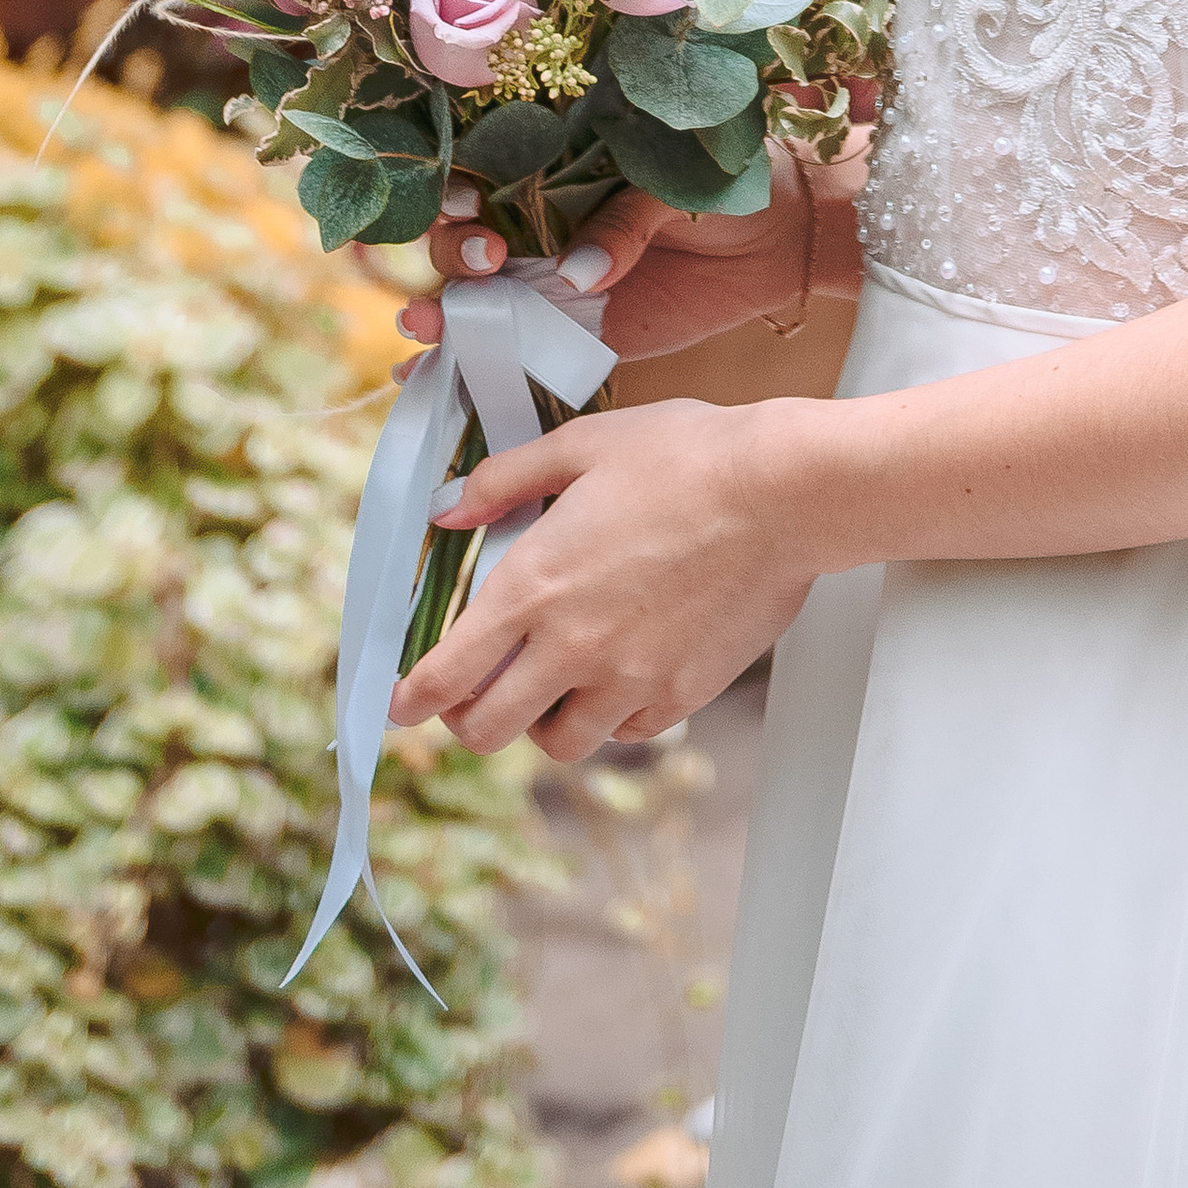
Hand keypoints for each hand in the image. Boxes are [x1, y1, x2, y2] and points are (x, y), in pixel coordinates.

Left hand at [385, 396, 814, 758]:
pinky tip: (618, 673)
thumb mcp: (584, 444)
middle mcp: (573, 646)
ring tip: (554, 682)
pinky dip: (608, 716)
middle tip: (476, 693)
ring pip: (556, 743)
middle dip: (467, 719)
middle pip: (486, 730)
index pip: (446, 674)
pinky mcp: (681, 694)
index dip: (410, 700)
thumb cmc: (688, 456)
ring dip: (541, 720)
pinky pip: (624, 733)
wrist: (785, 492)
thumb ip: (505, 480)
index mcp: (535, 584)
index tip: (401, 704)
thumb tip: (447, 511)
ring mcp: (629, 678)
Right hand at [395, 147, 851, 362]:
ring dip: (440, 308)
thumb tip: (579, 273)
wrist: (779, 240)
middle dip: (454, 251)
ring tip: (428, 324)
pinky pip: (513, 349)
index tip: (475, 209)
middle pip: (465, 237)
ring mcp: (552, 284)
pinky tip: (429, 370)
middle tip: (485, 262)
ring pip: (475, 296)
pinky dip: (468, 361)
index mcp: (557, 169)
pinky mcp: (575, 334)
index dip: (462, 192)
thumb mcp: (676, 185)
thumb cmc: (727, 184)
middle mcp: (541, 225)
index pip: (485, 175)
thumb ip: (627, 220)